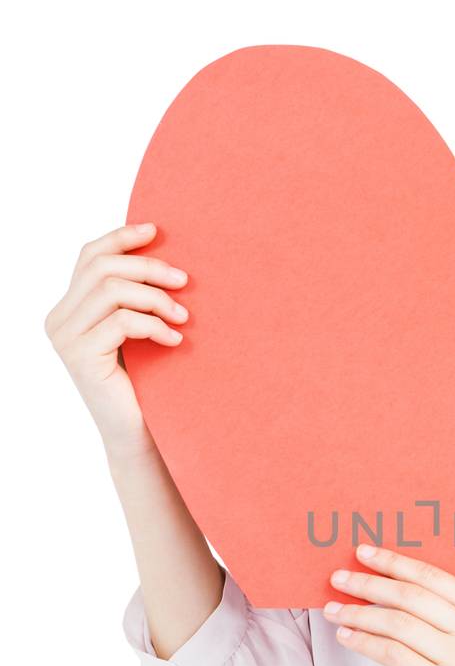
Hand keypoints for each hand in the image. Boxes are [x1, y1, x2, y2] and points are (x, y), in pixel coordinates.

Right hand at [43, 221, 189, 461]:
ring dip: (156, 298)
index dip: (122, 237)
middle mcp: (59, 319)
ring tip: (183, 317)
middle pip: (102, 266)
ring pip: (112, 290)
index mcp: (69, 308)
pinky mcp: (80, 356)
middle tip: (184, 281)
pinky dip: (155, 325)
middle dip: (148, 266)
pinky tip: (174, 342)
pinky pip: (122, 321)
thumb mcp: (137, 331)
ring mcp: (65, 338)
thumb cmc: (145, 383)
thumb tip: (159, 246)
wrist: (138, 435)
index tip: (157, 230)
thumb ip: (133, 297)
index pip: (89, 256)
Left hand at [323, 544, 454, 665]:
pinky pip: (393, 655)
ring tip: (333, 610)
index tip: (365, 551)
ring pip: (397, 623)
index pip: (432, 576)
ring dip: (358, 613)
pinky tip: (347, 637)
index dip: (394, 561)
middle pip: (410, 596)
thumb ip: (452, 619)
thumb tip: (396, 593)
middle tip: (339, 577)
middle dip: (369, 583)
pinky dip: (364, 642)